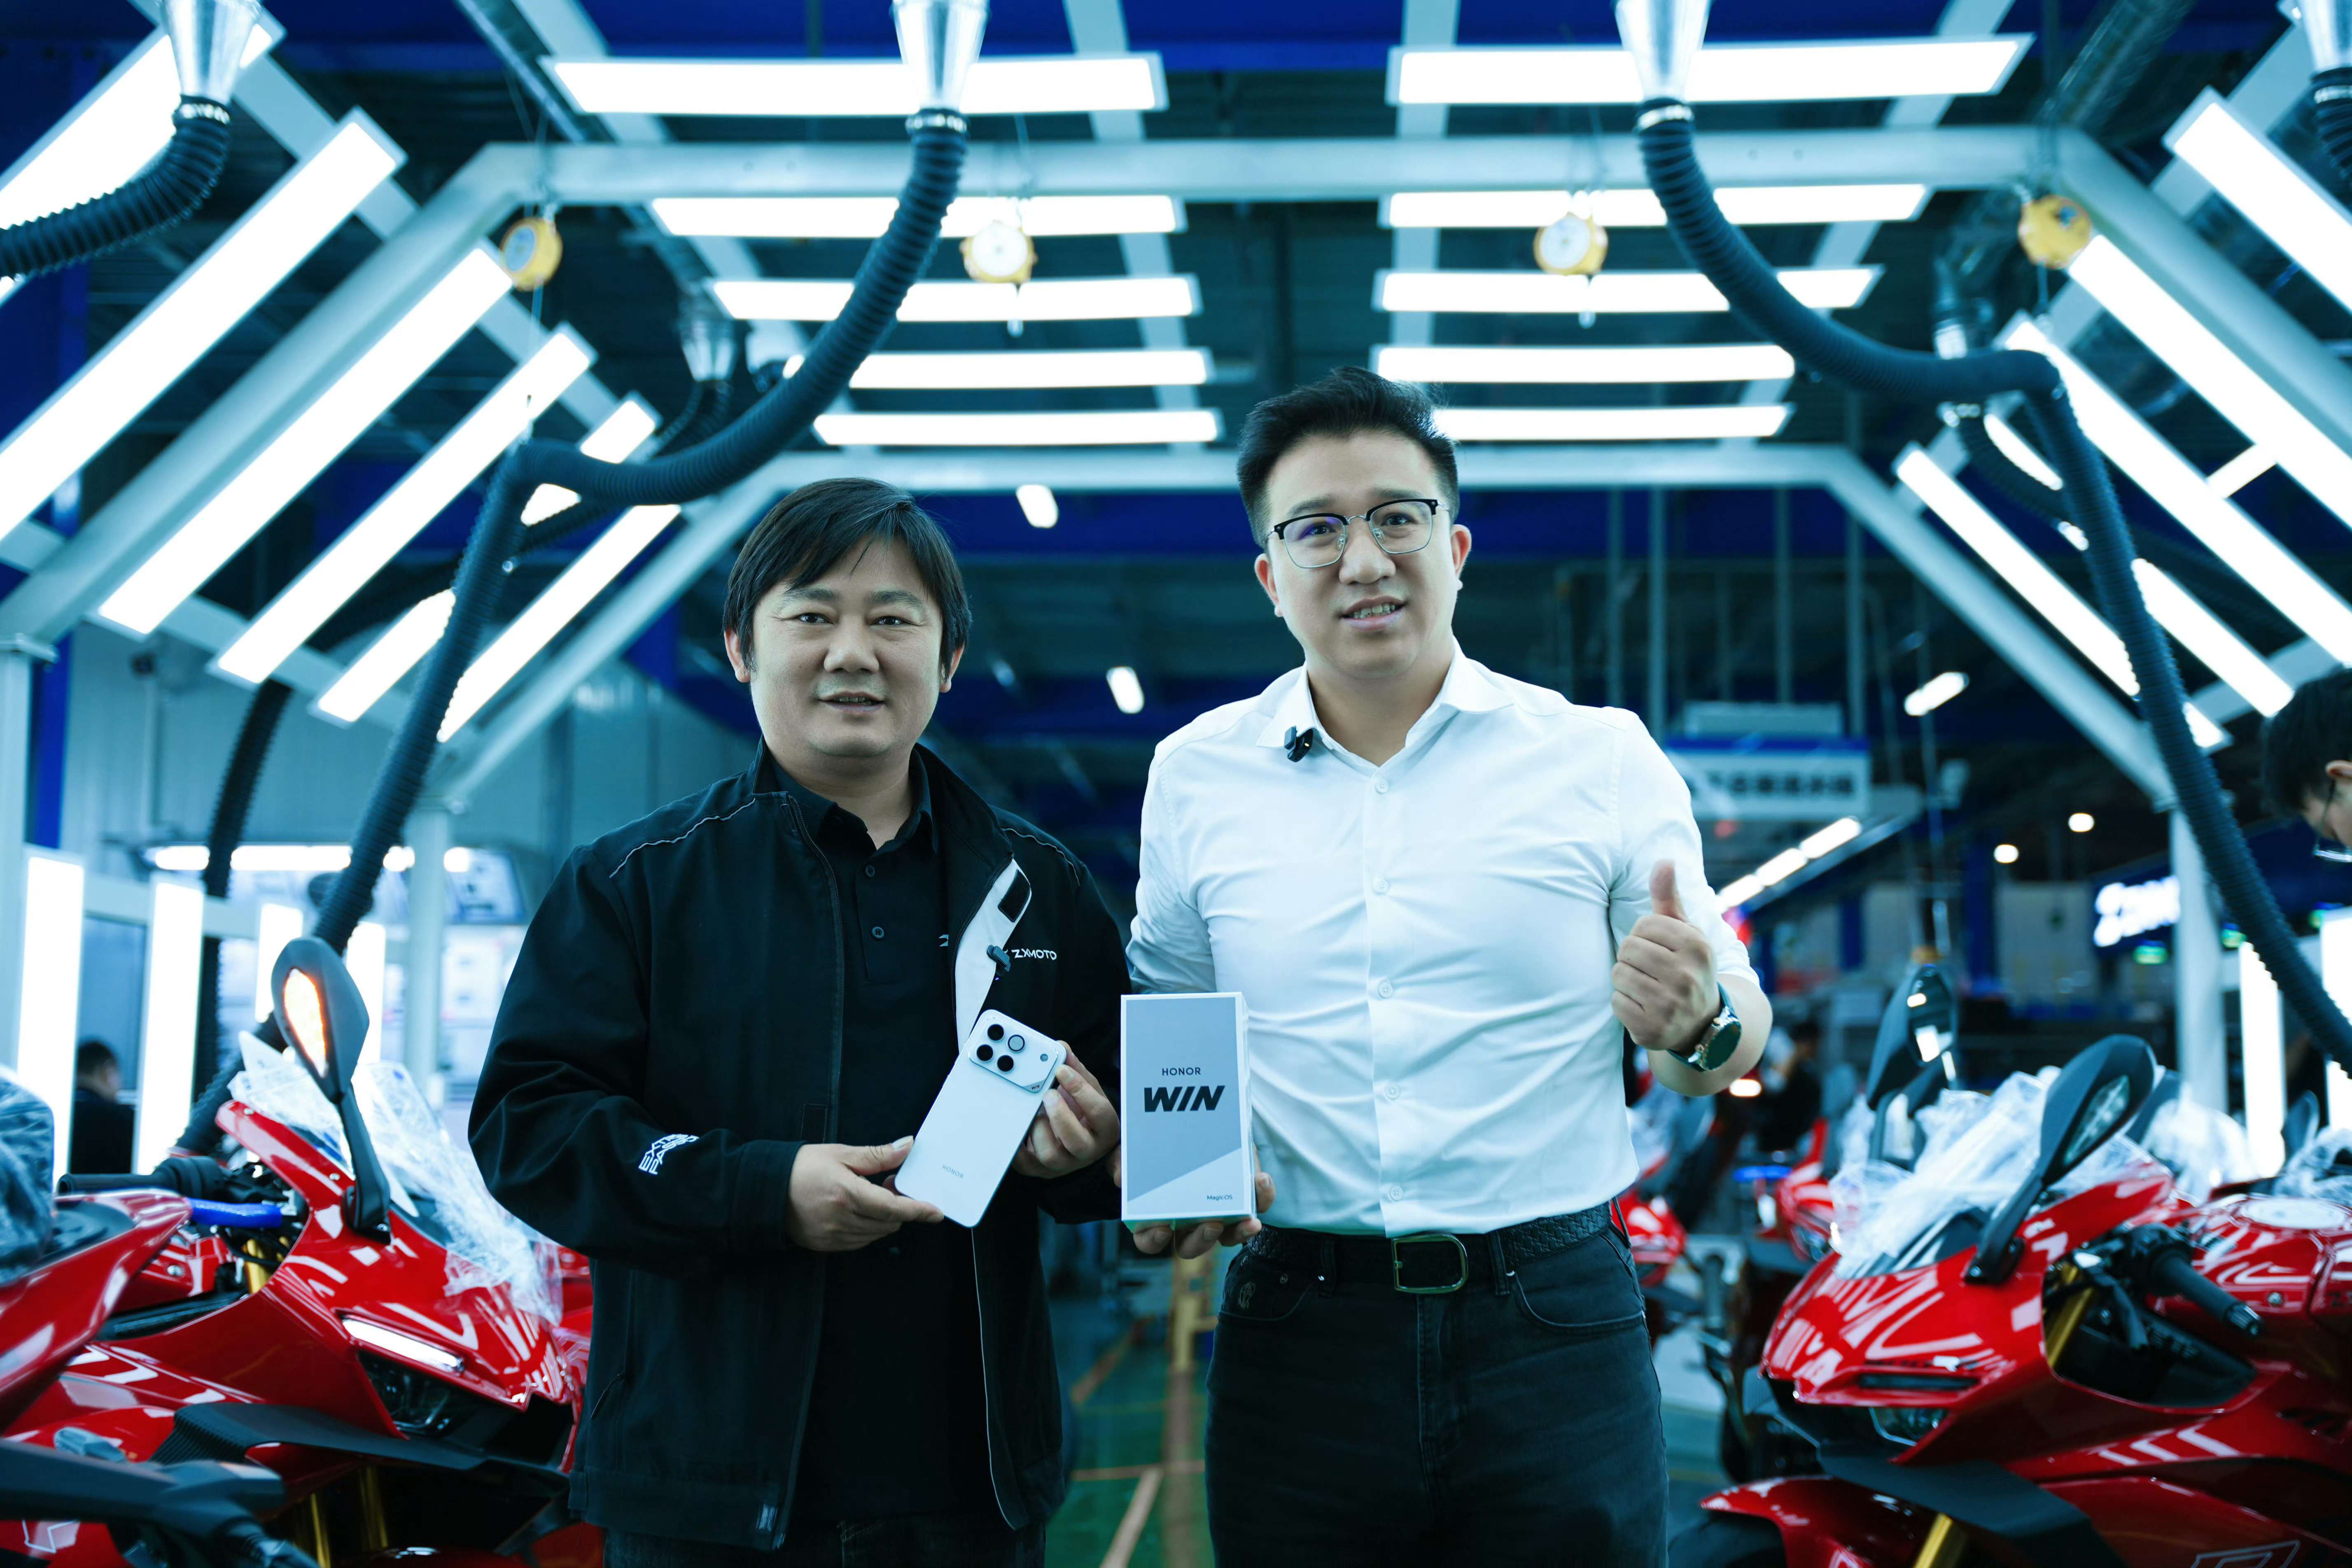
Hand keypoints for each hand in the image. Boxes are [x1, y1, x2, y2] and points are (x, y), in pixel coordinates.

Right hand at [785, 1138, 942, 1251]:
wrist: (764, 1189)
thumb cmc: (800, 1167)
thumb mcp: (840, 1153)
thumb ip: (877, 1155)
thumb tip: (907, 1147)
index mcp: (847, 1195)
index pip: (894, 1209)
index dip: (918, 1210)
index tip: (936, 1212)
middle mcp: (842, 1220)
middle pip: (888, 1223)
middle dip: (899, 1208)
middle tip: (891, 1183)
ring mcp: (833, 1236)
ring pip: (876, 1234)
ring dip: (884, 1219)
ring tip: (872, 1194)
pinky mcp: (826, 1246)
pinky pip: (859, 1241)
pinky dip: (868, 1228)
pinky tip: (860, 1210)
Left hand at [1011, 1055, 1118, 1177]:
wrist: (1080, 1138)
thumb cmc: (1084, 1113)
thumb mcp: (1088, 1090)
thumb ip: (1076, 1070)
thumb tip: (1061, 1048)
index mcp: (1105, 1129)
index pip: (1099, 1112)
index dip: (1081, 1090)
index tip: (1062, 1069)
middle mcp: (1087, 1150)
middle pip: (1077, 1142)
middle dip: (1060, 1115)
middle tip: (1047, 1093)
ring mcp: (1064, 1163)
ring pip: (1051, 1156)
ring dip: (1039, 1129)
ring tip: (1034, 1110)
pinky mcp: (1041, 1169)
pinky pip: (1025, 1164)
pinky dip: (1016, 1146)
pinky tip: (1017, 1125)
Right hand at [1118, 1143, 1276, 1259]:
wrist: (1187, 1120)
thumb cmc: (1155, 1144)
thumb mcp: (1134, 1147)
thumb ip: (1123, 1159)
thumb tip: (1120, 1177)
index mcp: (1157, 1214)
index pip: (1149, 1240)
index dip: (1152, 1240)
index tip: (1160, 1230)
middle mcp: (1187, 1220)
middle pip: (1192, 1245)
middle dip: (1203, 1238)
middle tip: (1212, 1224)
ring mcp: (1217, 1210)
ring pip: (1228, 1236)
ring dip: (1239, 1232)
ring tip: (1250, 1221)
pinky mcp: (1242, 1194)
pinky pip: (1255, 1204)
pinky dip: (1261, 1197)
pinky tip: (1261, 1180)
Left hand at [1613, 860, 1718, 1055]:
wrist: (1701, 1022)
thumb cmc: (1685, 966)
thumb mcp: (1683, 931)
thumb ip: (1669, 898)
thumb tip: (1664, 860)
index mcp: (1697, 946)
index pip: (1643, 925)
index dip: (1644, 935)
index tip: (1661, 949)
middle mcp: (1688, 976)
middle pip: (1627, 948)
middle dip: (1633, 957)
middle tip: (1652, 970)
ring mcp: (1671, 1005)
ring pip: (1619, 974)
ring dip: (1626, 980)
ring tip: (1648, 987)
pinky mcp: (1653, 1029)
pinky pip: (1616, 1002)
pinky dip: (1624, 1003)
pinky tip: (1644, 1007)